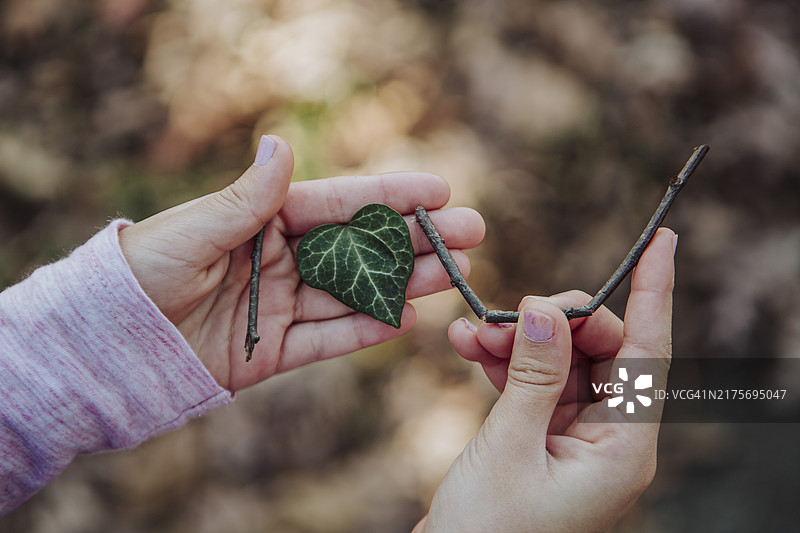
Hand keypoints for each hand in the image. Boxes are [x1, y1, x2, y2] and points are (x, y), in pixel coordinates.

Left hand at [118, 135, 484, 390]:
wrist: (109, 344)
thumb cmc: (141, 273)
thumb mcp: (195, 231)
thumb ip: (247, 199)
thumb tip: (282, 145)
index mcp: (262, 220)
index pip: (338, 204)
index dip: (389, 196)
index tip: (439, 190)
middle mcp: (279, 260)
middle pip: (359, 249)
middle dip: (416, 240)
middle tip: (470, 232)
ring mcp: (280, 305)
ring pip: (353, 293)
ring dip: (404, 284)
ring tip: (454, 274)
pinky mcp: (274, 350)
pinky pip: (327, 339)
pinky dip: (364, 331)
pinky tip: (404, 319)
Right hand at [415, 228, 675, 531]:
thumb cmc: (487, 530)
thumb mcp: (510, 445)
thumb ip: (533, 374)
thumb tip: (549, 309)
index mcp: (622, 450)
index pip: (649, 355)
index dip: (655, 293)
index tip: (663, 242)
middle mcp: (608, 441)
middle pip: (601, 353)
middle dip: (554, 323)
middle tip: (506, 314)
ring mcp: (576, 440)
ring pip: (560, 364)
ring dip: (517, 342)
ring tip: (471, 332)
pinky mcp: (543, 440)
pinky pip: (532, 385)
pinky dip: (503, 364)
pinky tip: (468, 347)